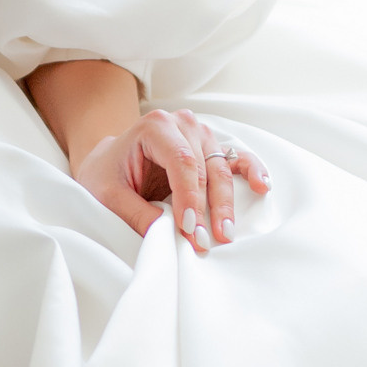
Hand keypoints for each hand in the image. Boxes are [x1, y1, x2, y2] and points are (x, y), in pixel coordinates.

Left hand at [74, 107, 269, 252]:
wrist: (107, 163)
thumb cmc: (104, 175)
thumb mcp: (107, 195)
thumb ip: (134, 212)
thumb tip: (164, 234)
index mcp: (155, 126)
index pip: (181, 161)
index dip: (189, 197)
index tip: (189, 229)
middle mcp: (182, 125)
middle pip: (204, 168)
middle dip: (207, 207)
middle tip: (208, 241)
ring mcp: (200, 136)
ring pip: (221, 169)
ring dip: (226, 202)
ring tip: (227, 232)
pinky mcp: (210, 150)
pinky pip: (237, 159)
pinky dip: (252, 171)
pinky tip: (261, 187)